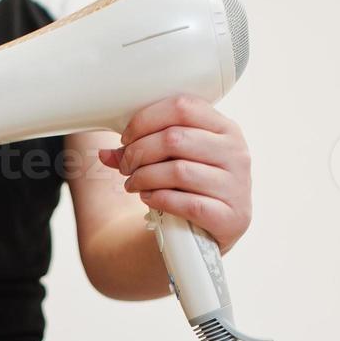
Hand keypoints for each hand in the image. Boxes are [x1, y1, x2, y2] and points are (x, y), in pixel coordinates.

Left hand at [97, 94, 252, 253]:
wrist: (210, 234)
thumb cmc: (190, 188)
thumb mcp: (171, 161)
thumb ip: (141, 151)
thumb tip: (103, 154)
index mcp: (225, 128)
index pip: (182, 106)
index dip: (146, 119)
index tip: (127, 137)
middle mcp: (236, 152)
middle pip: (175, 138)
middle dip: (139, 152)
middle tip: (125, 166)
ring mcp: (236, 185)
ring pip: (178, 171)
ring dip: (144, 177)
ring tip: (132, 184)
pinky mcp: (230, 216)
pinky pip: (186, 203)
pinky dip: (159, 199)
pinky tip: (148, 199)